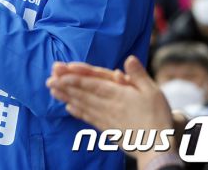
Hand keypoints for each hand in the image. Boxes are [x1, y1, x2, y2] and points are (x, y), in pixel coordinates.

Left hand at [46, 56, 174, 167]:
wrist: (158, 148)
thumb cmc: (158, 117)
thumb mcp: (153, 91)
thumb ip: (138, 75)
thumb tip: (129, 58)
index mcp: (119, 94)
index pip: (93, 83)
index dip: (76, 78)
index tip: (61, 73)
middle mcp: (109, 105)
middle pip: (83, 93)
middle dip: (65, 85)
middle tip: (49, 80)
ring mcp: (106, 118)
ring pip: (83, 104)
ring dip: (66, 96)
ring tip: (52, 90)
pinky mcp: (107, 129)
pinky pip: (89, 118)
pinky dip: (78, 112)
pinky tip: (68, 107)